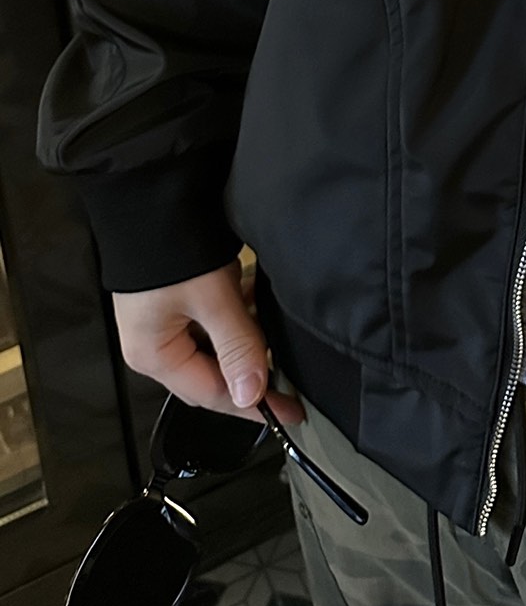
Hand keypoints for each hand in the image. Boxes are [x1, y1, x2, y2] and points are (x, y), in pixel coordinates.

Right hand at [113, 257, 304, 424]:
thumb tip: (253, 395)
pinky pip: (212, 320)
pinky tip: (257, 302)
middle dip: (251, 375)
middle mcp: (155, 344)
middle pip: (212, 374)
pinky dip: (238, 317)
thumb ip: (236, 346)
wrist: (151, 193)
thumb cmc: (173, 248)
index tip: (290, 412)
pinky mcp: (177, 297)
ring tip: (280, 338)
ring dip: (247, 342)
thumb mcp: (212, 299)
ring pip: (216, 345)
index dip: (253, 405)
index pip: (212, 394)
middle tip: (293, 380)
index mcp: (154, 356)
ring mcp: (164, 320)